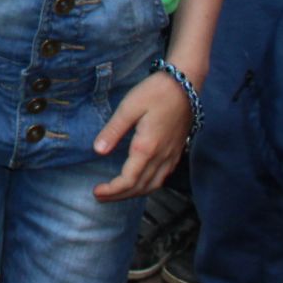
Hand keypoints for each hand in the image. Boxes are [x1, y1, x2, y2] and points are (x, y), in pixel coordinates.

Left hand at [92, 70, 190, 200]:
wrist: (185, 84)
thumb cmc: (155, 92)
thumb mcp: (128, 107)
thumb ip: (113, 131)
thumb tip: (97, 151)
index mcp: (147, 148)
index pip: (129, 180)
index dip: (112, 190)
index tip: (96, 191)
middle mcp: (162, 157)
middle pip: (140, 187)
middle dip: (119, 196)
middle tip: (100, 197)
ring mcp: (172, 156)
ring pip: (153, 185)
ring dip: (134, 193)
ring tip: (116, 193)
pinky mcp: (176, 151)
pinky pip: (162, 177)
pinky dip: (148, 186)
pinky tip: (139, 182)